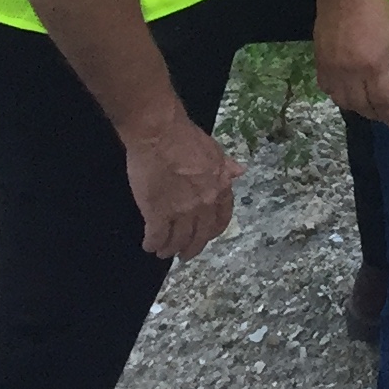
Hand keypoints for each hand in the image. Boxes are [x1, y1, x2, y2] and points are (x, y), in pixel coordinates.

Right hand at [122, 111, 243, 260]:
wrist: (160, 133)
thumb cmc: (186, 137)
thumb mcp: (215, 150)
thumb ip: (226, 166)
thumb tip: (239, 171)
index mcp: (220, 188)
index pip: (221, 219)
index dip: (212, 232)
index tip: (206, 237)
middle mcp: (205, 204)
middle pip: (200, 236)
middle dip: (191, 248)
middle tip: (184, 255)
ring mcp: (182, 211)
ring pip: (177, 240)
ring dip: (170, 249)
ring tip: (163, 252)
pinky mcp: (158, 213)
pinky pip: (157, 236)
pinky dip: (153, 244)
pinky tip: (149, 245)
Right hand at [313, 0, 388, 127]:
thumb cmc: (378, 14)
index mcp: (373, 69)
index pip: (381, 101)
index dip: (388, 114)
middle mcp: (350, 75)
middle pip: (360, 105)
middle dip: (372, 113)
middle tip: (381, 115)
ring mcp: (332, 70)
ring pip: (341, 100)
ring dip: (354, 107)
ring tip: (364, 107)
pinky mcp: (319, 62)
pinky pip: (326, 87)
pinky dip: (336, 95)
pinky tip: (344, 93)